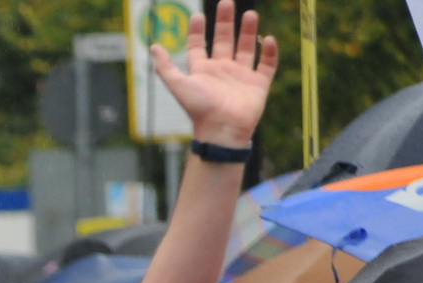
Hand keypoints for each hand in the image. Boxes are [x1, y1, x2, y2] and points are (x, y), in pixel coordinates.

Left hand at [152, 1, 278, 147]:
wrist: (222, 130)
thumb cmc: (199, 109)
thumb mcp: (178, 85)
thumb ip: (165, 67)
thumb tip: (153, 47)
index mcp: (202, 71)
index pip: (198, 46)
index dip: (196, 31)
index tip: (197, 16)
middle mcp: (221, 71)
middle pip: (223, 41)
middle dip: (225, 22)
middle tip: (226, 3)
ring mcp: (241, 76)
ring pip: (246, 49)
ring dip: (248, 32)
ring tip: (250, 14)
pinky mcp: (258, 84)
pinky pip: (267, 65)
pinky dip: (269, 52)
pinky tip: (268, 39)